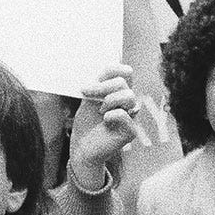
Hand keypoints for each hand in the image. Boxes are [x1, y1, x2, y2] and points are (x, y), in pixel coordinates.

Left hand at [68, 64, 140, 192]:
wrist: (82, 148)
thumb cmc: (86, 124)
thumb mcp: (88, 99)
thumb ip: (98, 83)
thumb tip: (106, 66)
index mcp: (119, 93)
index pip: (125, 72)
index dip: (114, 68)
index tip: (96, 76)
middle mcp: (128, 103)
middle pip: (123, 82)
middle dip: (102, 86)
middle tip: (85, 92)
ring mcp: (131, 117)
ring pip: (128, 96)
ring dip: (108, 100)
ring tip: (99, 111)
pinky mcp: (131, 131)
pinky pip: (125, 115)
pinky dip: (112, 114)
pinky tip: (105, 120)